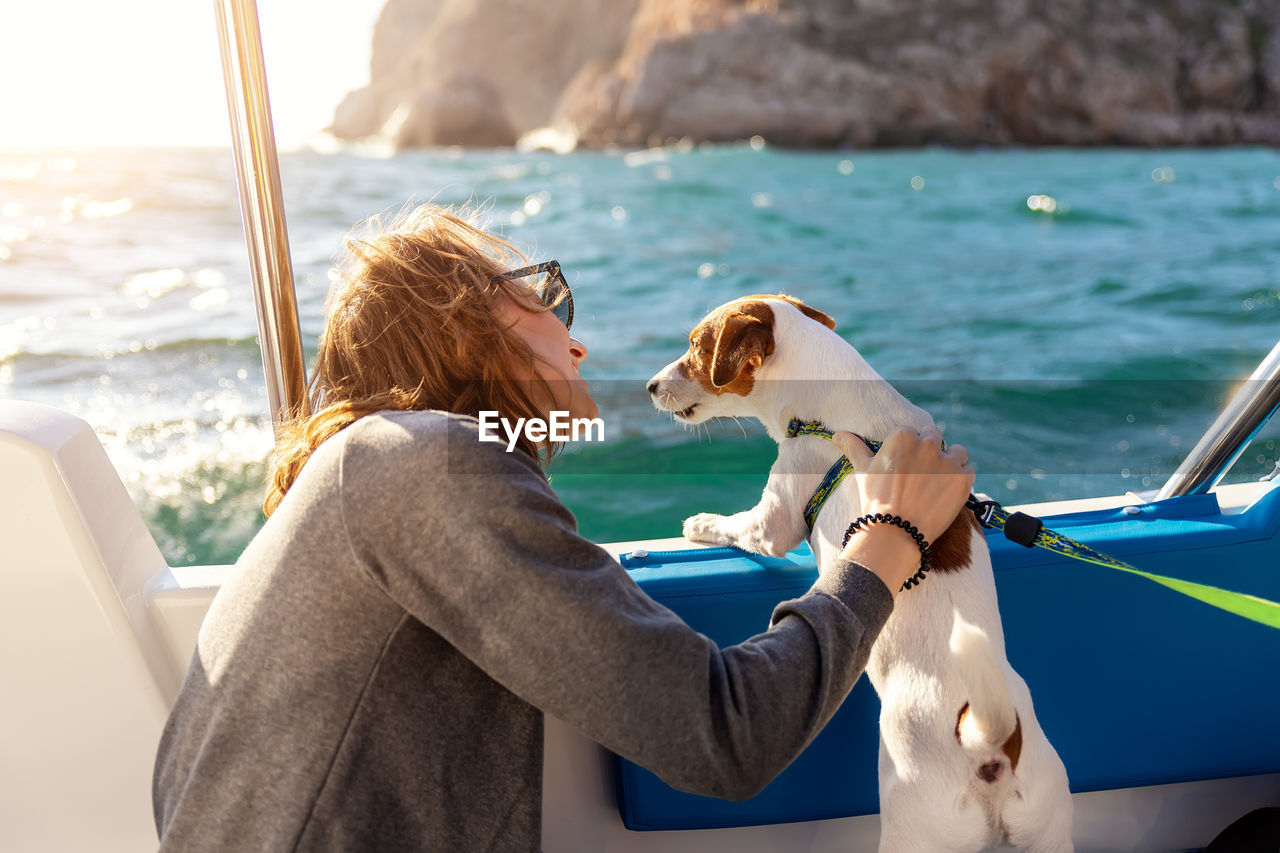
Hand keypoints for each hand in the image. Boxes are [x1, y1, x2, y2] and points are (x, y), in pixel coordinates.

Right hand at [831, 426, 974, 594]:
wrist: (895, 532)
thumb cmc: (875, 500)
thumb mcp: (862, 471)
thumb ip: (853, 447)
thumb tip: (837, 435)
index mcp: (903, 436)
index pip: (912, 433)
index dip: (909, 450)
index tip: (904, 467)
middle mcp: (927, 443)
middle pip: (935, 438)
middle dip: (930, 452)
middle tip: (921, 476)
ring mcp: (948, 461)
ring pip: (957, 452)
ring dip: (951, 462)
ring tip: (939, 481)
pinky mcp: (963, 479)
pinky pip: (969, 472)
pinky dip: (961, 481)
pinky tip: (947, 493)